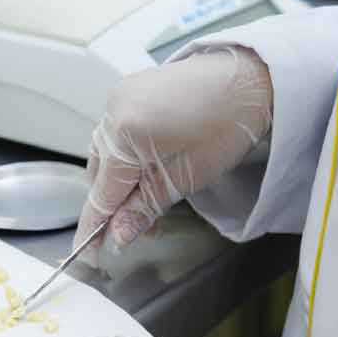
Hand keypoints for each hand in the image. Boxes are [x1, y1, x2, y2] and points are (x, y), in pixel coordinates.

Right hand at [74, 46, 272, 266]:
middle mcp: (113, 110)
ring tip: (152, 198)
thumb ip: (143, 208)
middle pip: (99, 174)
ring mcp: (120, 97)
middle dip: (116, 205)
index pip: (101, 193)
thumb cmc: (226, 125)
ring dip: (122, 182)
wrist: (248, 83)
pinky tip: (149, 168)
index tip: (89, 254)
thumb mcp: (183, 179)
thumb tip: (119, 234)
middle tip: (140, 229)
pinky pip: (116, 133)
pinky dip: (128, 156)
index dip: (94, 228)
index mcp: (124, 133)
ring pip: (107, 155)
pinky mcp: (131, 91)